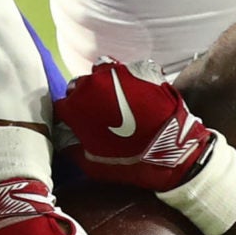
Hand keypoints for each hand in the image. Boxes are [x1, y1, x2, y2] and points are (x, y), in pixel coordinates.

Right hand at [57, 60, 215, 189]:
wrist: (175, 152)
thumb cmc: (131, 162)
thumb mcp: (93, 165)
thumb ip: (72, 150)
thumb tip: (66, 142)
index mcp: (77, 106)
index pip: (60, 106)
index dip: (67, 117)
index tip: (73, 125)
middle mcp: (93, 83)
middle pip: (77, 86)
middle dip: (82, 98)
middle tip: (95, 114)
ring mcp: (118, 72)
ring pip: (100, 72)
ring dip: (102, 84)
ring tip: (113, 99)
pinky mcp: (141, 68)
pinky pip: (126, 70)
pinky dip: (126, 80)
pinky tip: (134, 95)